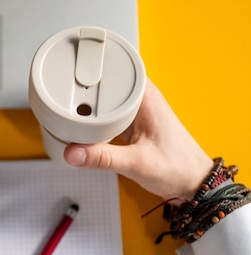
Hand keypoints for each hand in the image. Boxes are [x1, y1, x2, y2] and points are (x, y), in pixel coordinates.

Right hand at [64, 79, 212, 200]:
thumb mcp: (137, 164)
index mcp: (146, 97)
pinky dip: (94, 119)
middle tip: (61, 99)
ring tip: (67, 111)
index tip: (69, 76)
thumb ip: (103, 159)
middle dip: (83, 89)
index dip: (91, 72)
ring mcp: (135, 109)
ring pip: (104, 98)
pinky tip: (82, 126)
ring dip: (87, 105)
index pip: (114, 71)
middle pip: (104, 82)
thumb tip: (73, 152)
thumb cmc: (178, 168)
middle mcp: (141, 98)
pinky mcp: (131, 122)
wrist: (193, 183)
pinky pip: (106, 113)